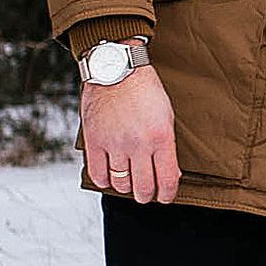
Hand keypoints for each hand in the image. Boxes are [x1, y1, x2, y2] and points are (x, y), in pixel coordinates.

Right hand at [84, 62, 179, 205]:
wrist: (116, 68)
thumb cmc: (145, 90)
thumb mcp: (166, 115)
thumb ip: (168, 146)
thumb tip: (170, 175)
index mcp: (161, 137)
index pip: (166, 180)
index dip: (167, 195)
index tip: (165, 197)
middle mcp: (138, 144)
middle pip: (143, 188)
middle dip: (146, 195)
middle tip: (146, 193)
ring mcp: (114, 143)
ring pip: (121, 184)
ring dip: (126, 187)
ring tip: (129, 182)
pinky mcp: (94, 140)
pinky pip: (98, 174)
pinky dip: (105, 180)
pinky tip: (110, 176)